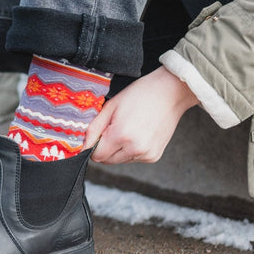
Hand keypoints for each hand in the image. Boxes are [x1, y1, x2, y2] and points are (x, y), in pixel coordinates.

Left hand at [85, 67, 199, 164]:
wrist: (170, 93)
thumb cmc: (139, 95)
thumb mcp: (111, 106)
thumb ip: (94, 128)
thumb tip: (83, 146)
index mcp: (122, 135)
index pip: (96, 155)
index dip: (93, 145)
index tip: (97, 133)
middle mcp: (135, 149)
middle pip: (107, 160)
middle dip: (105, 148)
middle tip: (113, 127)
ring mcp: (147, 154)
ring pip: (120, 160)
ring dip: (118, 149)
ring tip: (128, 128)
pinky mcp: (154, 156)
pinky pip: (133, 158)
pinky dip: (130, 149)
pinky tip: (137, 133)